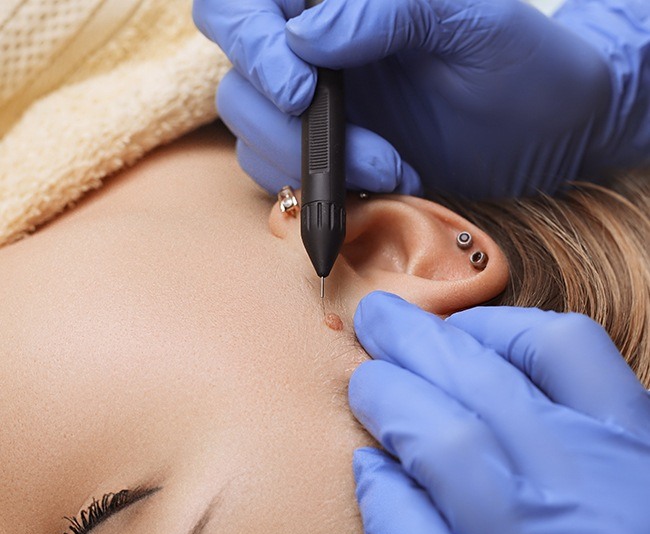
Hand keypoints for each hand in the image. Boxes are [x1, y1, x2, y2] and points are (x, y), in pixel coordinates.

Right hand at [193, 0, 623, 197]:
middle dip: (275, 114)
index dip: (252, 41)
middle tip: (335, 134)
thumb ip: (389, 10)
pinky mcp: (328, 158)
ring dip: (308, 159)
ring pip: (250, 130)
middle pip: (235, 72)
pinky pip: (278, 174)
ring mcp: (319, 107)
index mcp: (340, 2)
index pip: (245, 2)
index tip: (301, 87)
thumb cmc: (524, 66)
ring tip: (389, 167)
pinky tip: (379, 183)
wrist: (548, 137)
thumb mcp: (472, 22)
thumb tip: (306, 36)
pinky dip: (315, 188)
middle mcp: (316, 51)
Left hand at [349, 291, 649, 533]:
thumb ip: (574, 442)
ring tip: (364, 386)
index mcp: (643, 463)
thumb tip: (476, 373)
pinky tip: (370, 474)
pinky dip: (383, 496)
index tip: (454, 329)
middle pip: (483, 381)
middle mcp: (606, 505)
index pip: (565, 348)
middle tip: (375, 319)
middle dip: (414, 339)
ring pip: (444, 442)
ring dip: (388, 400)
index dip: (494, 324)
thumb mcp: (629, 498)